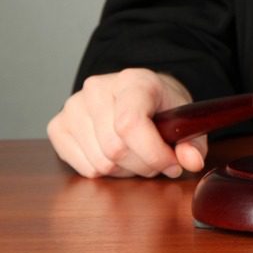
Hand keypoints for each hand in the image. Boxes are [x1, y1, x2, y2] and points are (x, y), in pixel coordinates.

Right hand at [47, 69, 206, 177]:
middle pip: (116, 149)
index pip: (130, 123)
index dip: (153, 153)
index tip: (173, 164)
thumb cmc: (162, 107)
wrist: (138, 94)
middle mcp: (97, 88)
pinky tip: (117, 156)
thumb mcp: (186, 120)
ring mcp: (73, 106)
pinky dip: (106, 172)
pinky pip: (84, 168)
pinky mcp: (58, 126)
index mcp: (133, 80)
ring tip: (138, 156)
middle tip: (159, 162)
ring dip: (126, 170)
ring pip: (101, 162)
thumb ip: (194, 143)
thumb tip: (192, 162)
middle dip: (144, 165)